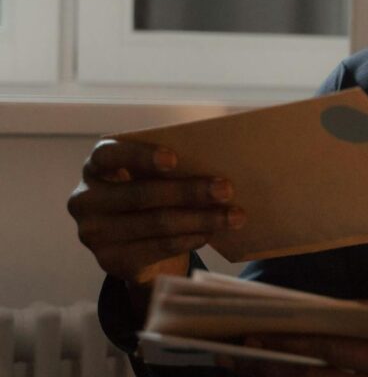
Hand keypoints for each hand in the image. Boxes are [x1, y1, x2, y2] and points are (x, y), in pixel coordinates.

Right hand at [66, 139, 244, 286]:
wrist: (136, 248)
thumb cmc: (150, 197)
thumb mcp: (150, 178)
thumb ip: (168, 169)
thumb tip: (216, 167)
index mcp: (95, 167)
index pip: (108, 154)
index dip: (139, 156)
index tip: (174, 159)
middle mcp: (85, 199)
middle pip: (141, 193)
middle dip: (189, 191)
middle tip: (227, 189)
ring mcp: (93, 234)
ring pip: (155, 223)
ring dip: (201, 218)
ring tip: (234, 216)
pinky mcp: (109, 261)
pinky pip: (158, 247)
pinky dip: (189, 238)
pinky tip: (210, 233)